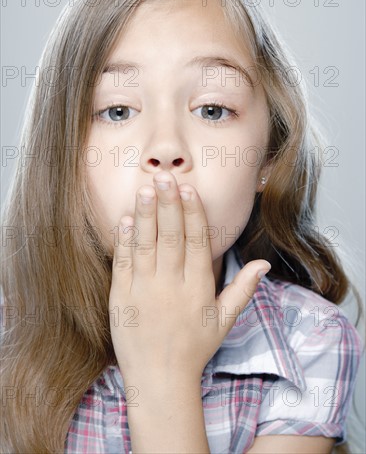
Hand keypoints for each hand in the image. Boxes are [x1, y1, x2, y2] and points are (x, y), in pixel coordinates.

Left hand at [109, 171, 270, 382]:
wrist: (160, 379)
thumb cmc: (194, 348)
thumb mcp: (224, 320)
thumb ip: (242, 289)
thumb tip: (264, 264)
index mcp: (198, 287)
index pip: (197, 241)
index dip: (193, 213)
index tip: (188, 189)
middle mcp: (172, 284)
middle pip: (171, 237)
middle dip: (169, 204)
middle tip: (165, 177)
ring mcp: (145, 290)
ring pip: (146, 245)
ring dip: (146, 215)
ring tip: (146, 189)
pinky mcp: (121, 297)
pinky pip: (123, 264)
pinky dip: (124, 241)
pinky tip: (126, 220)